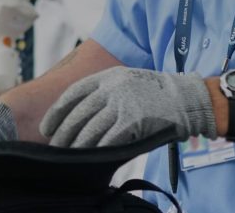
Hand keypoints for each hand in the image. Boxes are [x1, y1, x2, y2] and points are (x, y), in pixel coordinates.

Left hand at [40, 67, 215, 147]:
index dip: (56, 112)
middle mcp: (113, 87)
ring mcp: (123, 102)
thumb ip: (106, 93)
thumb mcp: (128, 82)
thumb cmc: (156, 95)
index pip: (73, 93)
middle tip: (55, 148)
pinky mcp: (134, 120)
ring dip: (77, 146)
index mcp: (108, 76)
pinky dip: (98, 150)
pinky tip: (92, 158)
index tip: (47, 127)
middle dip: (64, 133)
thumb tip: (79, 116)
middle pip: (78, 114)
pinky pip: (108, 139)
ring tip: (70, 156)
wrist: (187, 98)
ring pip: (90, 129)